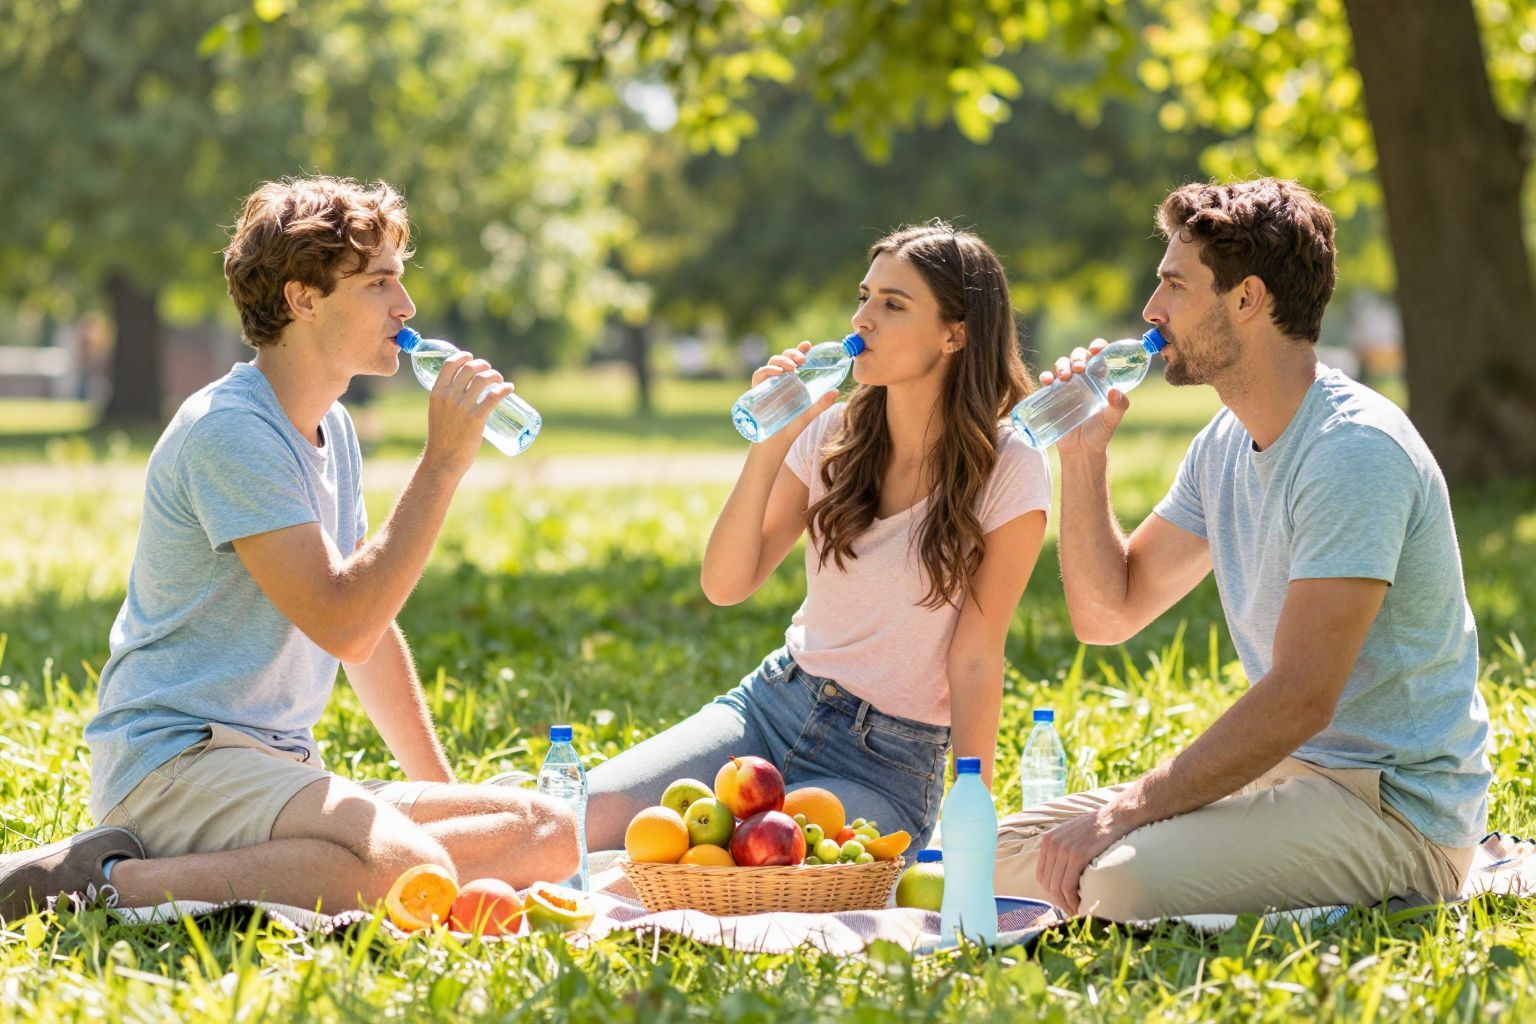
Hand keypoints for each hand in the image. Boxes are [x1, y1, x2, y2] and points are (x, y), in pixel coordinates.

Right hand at [422, 351, 515, 476]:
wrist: (443, 460)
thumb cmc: (442, 438)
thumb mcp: (437, 412)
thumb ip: (447, 400)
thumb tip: (464, 389)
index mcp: (436, 393)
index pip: (450, 364)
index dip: (463, 356)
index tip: (472, 358)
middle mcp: (448, 397)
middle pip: (470, 369)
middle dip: (483, 366)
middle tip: (490, 371)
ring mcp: (462, 407)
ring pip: (483, 379)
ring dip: (495, 375)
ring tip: (500, 380)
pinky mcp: (476, 419)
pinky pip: (494, 396)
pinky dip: (504, 389)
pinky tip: (509, 388)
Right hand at [749, 341, 837, 451]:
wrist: (774, 443)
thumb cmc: (790, 428)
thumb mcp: (809, 414)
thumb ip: (821, 403)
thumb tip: (836, 391)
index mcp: (791, 381)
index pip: (794, 360)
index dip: (799, 349)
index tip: (808, 344)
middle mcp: (779, 380)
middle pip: (783, 358)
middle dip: (792, 354)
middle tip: (802, 359)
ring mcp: (767, 384)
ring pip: (772, 363)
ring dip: (782, 360)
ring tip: (793, 366)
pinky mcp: (757, 391)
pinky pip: (760, 375)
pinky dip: (768, 370)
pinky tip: (778, 372)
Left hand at [1035, 798, 1134, 914]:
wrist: (1114, 817)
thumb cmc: (1096, 827)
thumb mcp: (1070, 834)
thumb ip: (1061, 849)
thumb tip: (1059, 873)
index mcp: (1048, 840)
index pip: (1041, 875)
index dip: (1050, 891)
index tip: (1062, 901)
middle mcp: (1052, 845)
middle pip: (1047, 883)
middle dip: (1058, 900)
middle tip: (1071, 909)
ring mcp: (1064, 850)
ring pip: (1056, 887)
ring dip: (1065, 903)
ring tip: (1076, 910)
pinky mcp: (1077, 856)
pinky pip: (1068, 885)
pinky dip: (1072, 899)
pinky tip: (1080, 904)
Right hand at [1038, 339, 1128, 455]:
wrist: (1081, 450)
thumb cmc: (1100, 433)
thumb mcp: (1112, 420)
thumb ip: (1118, 406)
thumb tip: (1115, 391)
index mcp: (1100, 379)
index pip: (1099, 356)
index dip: (1098, 346)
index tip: (1096, 349)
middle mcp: (1084, 378)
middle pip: (1078, 356)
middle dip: (1077, 357)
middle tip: (1079, 369)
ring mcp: (1067, 386)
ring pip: (1062, 365)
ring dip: (1062, 365)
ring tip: (1064, 376)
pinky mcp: (1053, 395)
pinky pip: (1047, 380)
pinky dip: (1046, 376)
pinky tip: (1047, 380)